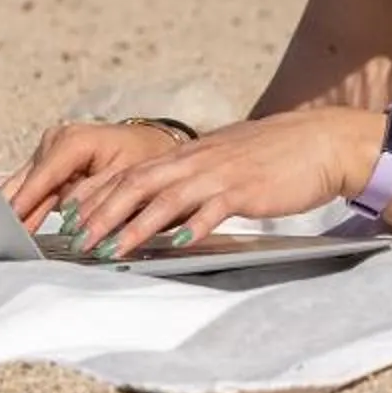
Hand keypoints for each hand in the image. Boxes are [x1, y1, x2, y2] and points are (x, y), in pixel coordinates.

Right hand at [3, 119, 185, 236]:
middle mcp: (55, 142)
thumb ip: (97, 195)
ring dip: (20, 212)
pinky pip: (33, 190)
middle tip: (5, 237)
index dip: (28, 198)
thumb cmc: (141, 155)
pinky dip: (28, 208)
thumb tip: (71, 215)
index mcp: (74, 141)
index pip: (44, 175)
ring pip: (25, 187)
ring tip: (8, 238)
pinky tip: (18, 227)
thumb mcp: (126, 176)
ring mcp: (48, 152)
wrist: (146, 142)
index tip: (12, 219)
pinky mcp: (48, 165)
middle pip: (28, 182)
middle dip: (17, 209)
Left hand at [41, 108, 377, 259]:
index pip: (130, 173)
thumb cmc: (274, 157)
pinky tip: (177, 244)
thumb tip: (162, 210)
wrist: (322, 141)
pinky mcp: (247, 190)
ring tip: (111, 250)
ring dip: (134, 227)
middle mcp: (197, 161)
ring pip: (166, 199)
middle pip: (136, 184)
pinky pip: (214, 208)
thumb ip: (192, 182)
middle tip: (76, 241)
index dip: (97, 196)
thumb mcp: (223, 163)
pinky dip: (193, 227)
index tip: (69, 220)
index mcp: (188, 155)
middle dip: (101, 214)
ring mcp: (221, 174)